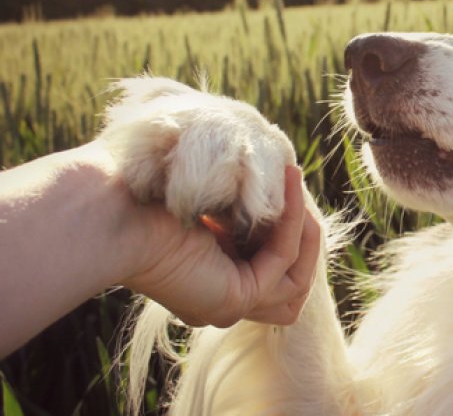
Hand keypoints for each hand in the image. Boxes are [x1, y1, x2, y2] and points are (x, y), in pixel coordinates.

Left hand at [121, 166, 320, 326]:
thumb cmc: (149, 190)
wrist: (113, 207)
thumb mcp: (212, 195)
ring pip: (297, 280)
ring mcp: (229, 303)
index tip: (282, 184)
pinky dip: (291, 221)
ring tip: (292, 182)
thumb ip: (244, 202)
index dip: (287, 227)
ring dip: (305, 230)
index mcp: (208, 276)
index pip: (270, 265)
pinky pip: (284, 260)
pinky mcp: (235, 298)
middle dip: (303, 231)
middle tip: (291, 183)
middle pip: (292, 282)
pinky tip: (284, 185)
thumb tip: (283, 185)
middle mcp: (219, 297)